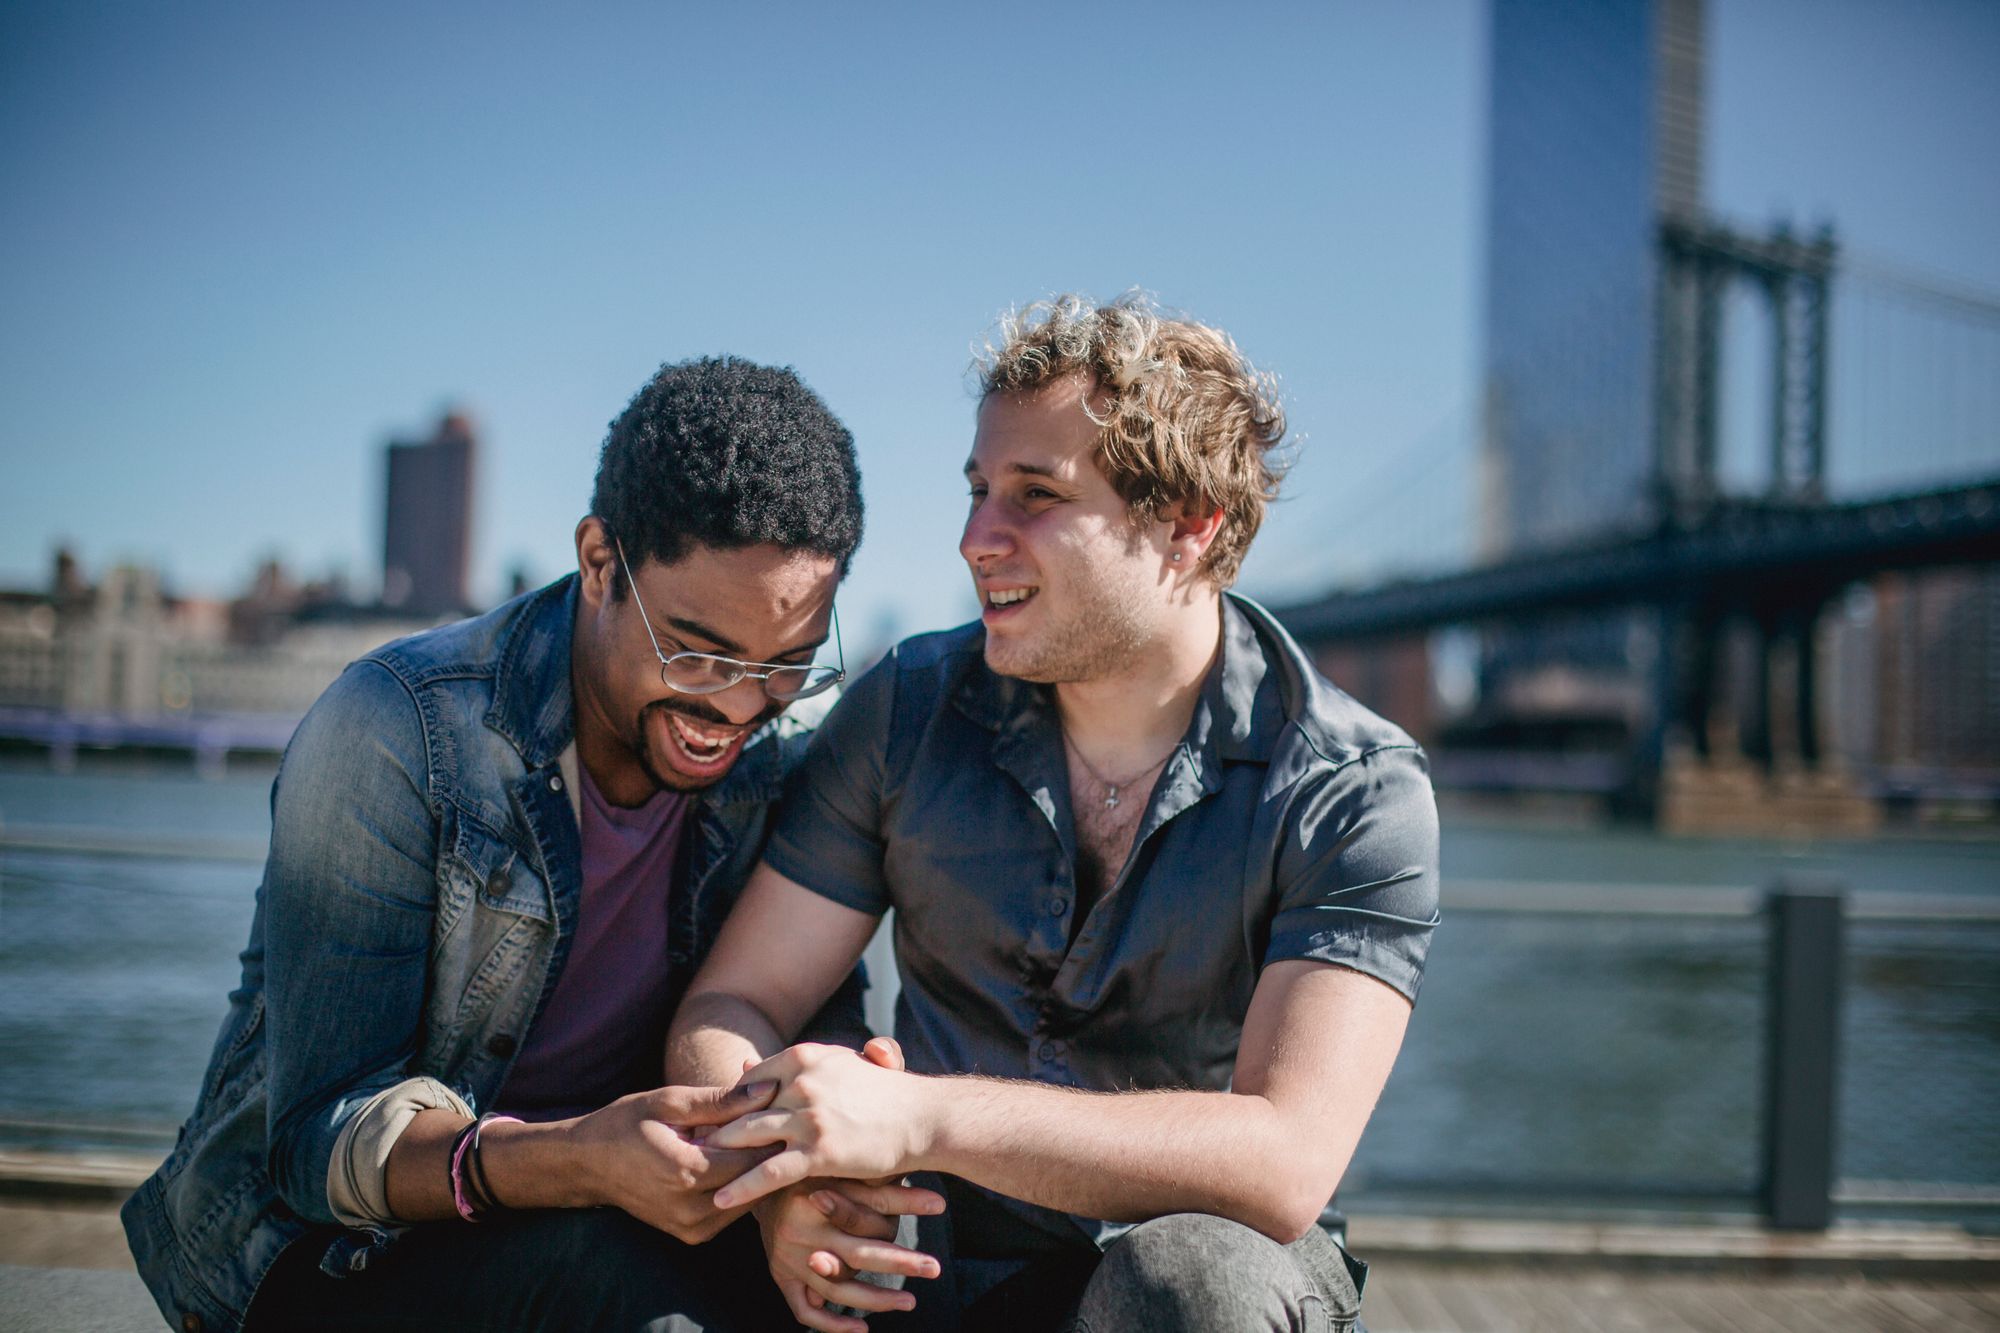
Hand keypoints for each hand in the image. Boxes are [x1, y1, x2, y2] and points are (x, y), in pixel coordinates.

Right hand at [571, 1080, 778, 1242]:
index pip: (755, 1158)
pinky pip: (732, 1208)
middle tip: (771, 1121)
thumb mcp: (670, 1102)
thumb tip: (769, 1089)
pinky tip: (731, 1157)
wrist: (587, 1165)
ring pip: (748, 1197)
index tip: (779, 1108)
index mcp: (686, 1174)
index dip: (772, 1132)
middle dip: (767, 1150)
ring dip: (754, 1168)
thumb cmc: (626, 1124)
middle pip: (756, 1181)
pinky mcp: (694, 1235)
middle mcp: (692, 1210)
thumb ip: (722, 1100)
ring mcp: (693, 1228)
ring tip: (749, 1137)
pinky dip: (738, 1183)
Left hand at [709, 1042, 934, 1209]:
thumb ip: (795, 1068)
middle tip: (683, 1145)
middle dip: (712, 1127)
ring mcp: (808, 1116)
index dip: (727, 1102)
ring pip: (748, 1137)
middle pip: (743, 1107)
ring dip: (717, 1155)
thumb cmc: (885, 1094)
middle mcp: (801, 1082)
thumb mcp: (839, 1066)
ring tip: (690, 1169)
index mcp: (804, 1057)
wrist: (923, 1118)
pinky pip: (769, 1172)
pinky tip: (721, 1199)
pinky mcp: (818, 1151)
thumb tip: (748, 1066)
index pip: (751, 1081)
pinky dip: (741, 1186)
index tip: (704, 1118)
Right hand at [754, 1179, 942, 1332]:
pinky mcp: (780, 1275)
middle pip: (858, 1254)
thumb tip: (938, 1202)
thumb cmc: (810, 1171)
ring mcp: (789, 1258)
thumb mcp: (843, 1170)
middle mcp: (801, 1230)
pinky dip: (832, 1323)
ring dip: (875, 1299)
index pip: (868, 1212)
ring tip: (908, 1300)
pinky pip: (805, 1309)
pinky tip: (861, 1328)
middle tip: (934, 1268)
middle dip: (900, 1262)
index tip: (940, 1205)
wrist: (756, 1179)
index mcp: (816, 1197)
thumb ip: (886, 1188)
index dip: (906, 1206)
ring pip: (837, 1288)